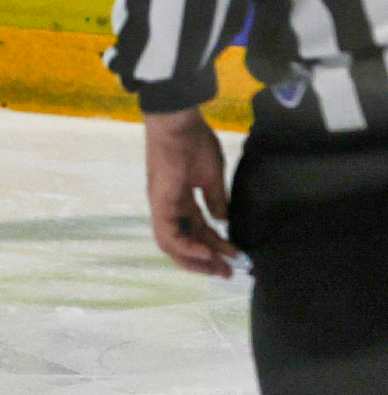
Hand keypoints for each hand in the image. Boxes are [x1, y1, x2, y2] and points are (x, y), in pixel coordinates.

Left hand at [143, 108, 240, 277]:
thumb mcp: (211, 176)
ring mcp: (162, 205)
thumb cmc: (195, 142)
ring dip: (195, 259)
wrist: (178, 122)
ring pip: (171, 243)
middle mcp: (169, 206)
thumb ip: (215, 199)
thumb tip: (222, 219)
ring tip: (218, 268)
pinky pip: (167, 233)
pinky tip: (206, 252)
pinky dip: (185, 247)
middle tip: (227, 272)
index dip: (215, 246)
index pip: (197, 230)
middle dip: (205, 260)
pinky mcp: (159, 202)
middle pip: (183, 242)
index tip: (234, 257)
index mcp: (181, 199)